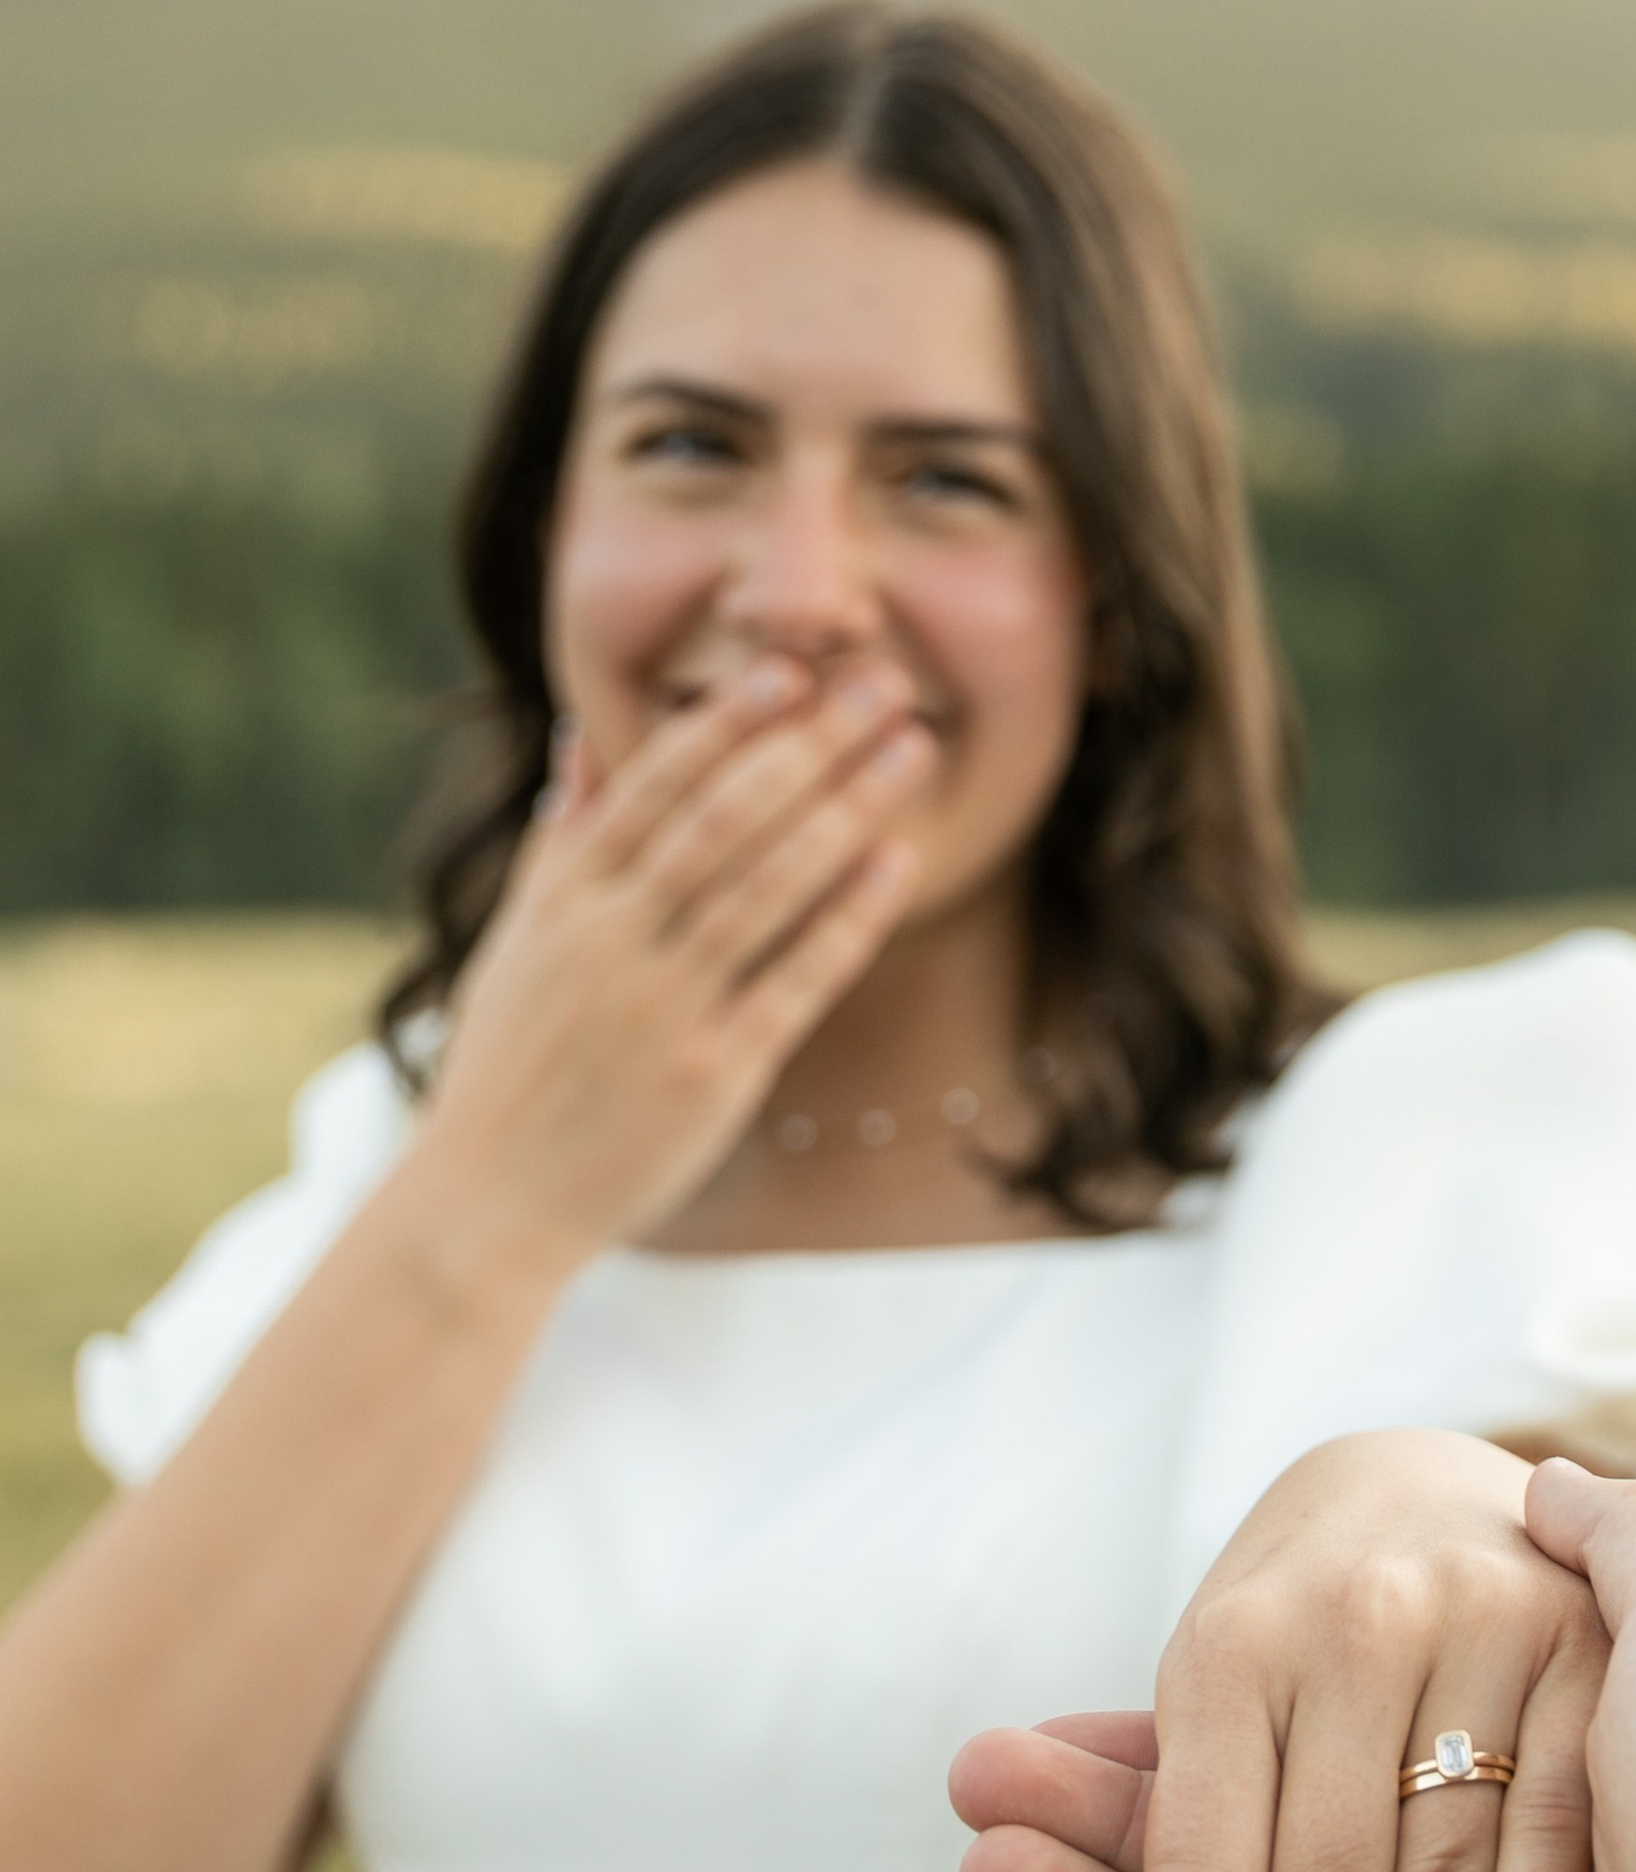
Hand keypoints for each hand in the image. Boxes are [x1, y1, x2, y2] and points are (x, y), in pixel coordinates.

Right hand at [411, 656, 931, 1268]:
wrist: (488, 1201)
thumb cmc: (505, 1069)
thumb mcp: (514, 944)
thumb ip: (560, 843)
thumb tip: (581, 742)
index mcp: (566, 902)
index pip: (655, 788)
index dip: (726, 724)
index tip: (788, 670)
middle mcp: (614, 943)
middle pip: (725, 820)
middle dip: (810, 744)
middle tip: (883, 682)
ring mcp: (666, 1007)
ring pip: (767, 887)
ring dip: (847, 809)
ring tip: (911, 751)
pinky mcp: (714, 1073)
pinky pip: (795, 980)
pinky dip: (848, 917)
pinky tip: (897, 862)